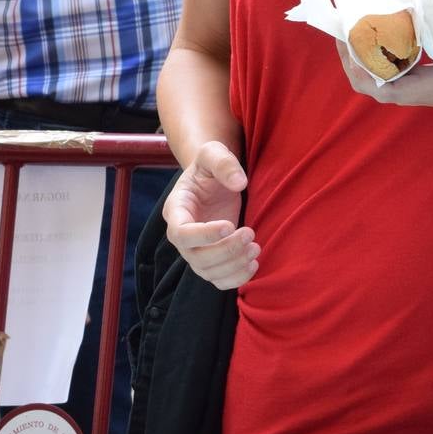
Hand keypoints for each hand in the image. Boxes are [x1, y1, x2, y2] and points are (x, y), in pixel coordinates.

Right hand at [163, 141, 257, 289]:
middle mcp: (182, 236)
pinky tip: (254, 263)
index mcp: (176, 210)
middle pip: (196, 258)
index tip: (230, 225)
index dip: (204, 235)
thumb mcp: (213, 153)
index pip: (181, 233)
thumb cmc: (210, 167)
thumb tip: (240, 183)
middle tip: (250, 234)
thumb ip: (223, 162)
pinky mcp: (211, 260)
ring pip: (208, 273)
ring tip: (256, 247)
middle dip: (225, 251)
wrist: (213, 181)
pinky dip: (236, 278)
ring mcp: (195, 251)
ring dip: (234, 266)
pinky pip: (219, 280)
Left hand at [342, 0, 432, 123]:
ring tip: (345, 23)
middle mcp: (406, 91)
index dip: (361, 69)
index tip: (351, 45)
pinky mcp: (402, 79)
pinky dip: (362, 55)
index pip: (382, 89)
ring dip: (351, 53)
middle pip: (363, 80)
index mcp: (423, 88)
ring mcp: (402, 87)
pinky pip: (374, 71)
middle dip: (348, 54)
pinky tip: (360, 32)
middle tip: (343, 22)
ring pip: (365, 76)